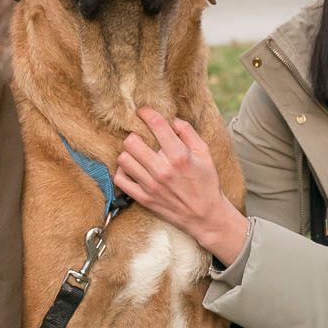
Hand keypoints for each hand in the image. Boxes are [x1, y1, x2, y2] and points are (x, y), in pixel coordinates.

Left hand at [113, 107, 248, 266]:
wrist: (206, 216)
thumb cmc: (207, 182)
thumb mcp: (205, 153)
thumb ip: (188, 133)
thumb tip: (171, 119)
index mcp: (179, 156)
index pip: (157, 125)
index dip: (146, 113)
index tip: (143, 111)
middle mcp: (162, 170)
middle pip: (132, 141)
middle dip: (135, 135)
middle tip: (141, 138)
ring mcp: (151, 185)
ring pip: (124, 159)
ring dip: (128, 153)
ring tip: (137, 154)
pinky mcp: (144, 199)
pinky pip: (120, 180)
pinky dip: (122, 172)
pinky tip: (132, 169)